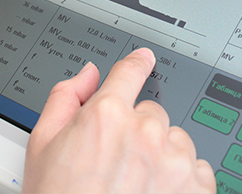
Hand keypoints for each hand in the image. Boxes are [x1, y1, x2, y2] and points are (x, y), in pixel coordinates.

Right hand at [23, 48, 215, 193]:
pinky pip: (199, 169)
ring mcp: (174, 161)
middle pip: (152, 113)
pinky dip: (185, 179)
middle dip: (138, 130)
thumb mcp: (42, 144)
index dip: (136, 63)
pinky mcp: (196, 188)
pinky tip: (159, 193)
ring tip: (138, 183)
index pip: (129, 73)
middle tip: (119, 160)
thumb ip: (65, 98)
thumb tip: (88, 75)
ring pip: (177, 140)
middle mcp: (145, 132)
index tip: (144, 60)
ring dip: (163, 154)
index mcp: (107, 115)